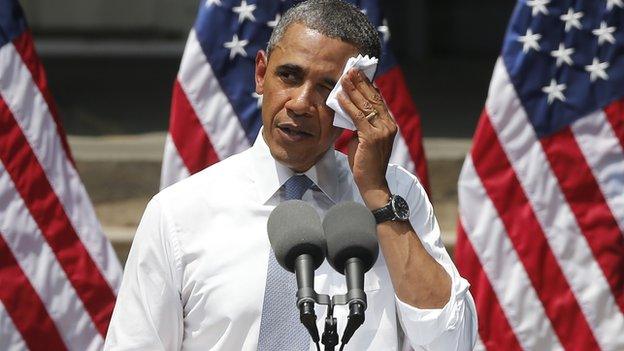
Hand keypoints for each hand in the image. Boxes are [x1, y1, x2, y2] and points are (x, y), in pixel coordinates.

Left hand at [337, 69, 397, 208]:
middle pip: (373, 98)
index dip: (368, 86)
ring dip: (353, 90)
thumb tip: (349, 112)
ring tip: (344, 78)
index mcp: (389, 124)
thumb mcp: (362, 139)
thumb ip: (359, 125)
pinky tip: (340, 97)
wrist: (372, 183)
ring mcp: (383, 131)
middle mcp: (388, 125)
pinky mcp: (373, 137)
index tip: (358, 74)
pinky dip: (348, 105)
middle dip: (361, 83)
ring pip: (366, 105)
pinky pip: (358, 117)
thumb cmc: (365, 163)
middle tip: (351, 69)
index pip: (378, 100)